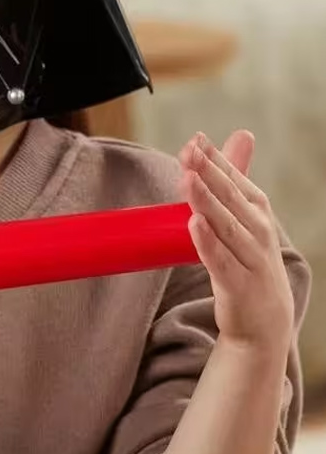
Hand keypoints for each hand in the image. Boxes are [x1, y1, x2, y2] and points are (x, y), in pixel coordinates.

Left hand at [177, 131, 294, 352]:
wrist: (265, 319)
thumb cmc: (248, 259)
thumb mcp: (245, 216)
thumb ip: (235, 178)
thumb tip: (241, 134)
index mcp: (258, 211)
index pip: (236, 179)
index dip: (216, 159)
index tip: (195, 139)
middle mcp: (259, 231)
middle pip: (230, 198)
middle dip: (209, 173)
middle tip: (189, 150)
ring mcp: (250, 258)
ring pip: (225, 225)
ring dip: (206, 201)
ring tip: (188, 178)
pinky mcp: (237, 285)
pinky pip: (219, 261)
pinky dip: (207, 242)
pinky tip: (194, 224)